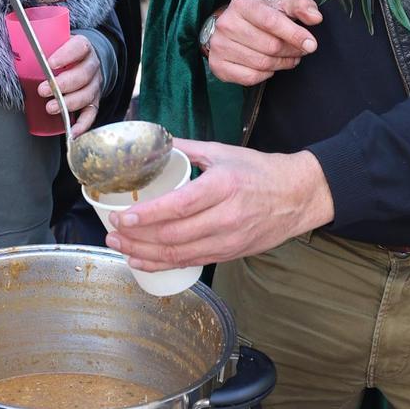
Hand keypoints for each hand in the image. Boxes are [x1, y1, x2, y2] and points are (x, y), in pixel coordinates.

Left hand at [41, 36, 102, 135]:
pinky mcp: (94, 101)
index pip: (79, 48)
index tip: (50, 64)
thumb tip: (11, 48)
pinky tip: (72, 131)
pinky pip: (91, 114)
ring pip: (87, 95)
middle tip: (42, 90)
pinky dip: (82, 125)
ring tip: (50, 108)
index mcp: (83, 47)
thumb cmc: (62, 53)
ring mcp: (94, 84)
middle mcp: (92, 65)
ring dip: (68, 103)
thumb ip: (37, 46)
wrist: (83, 61)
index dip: (66, 55)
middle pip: (83, 75)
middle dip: (62, 84)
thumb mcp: (54, 43)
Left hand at [106, 138, 334, 268]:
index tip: (122, 216)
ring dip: (145, 254)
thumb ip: (185, 148)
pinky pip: (191, 263)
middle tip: (112, 233)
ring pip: (179, 254)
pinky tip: (142, 261)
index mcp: (223, 186)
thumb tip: (151, 144)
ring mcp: (229, 240)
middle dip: (137, 237)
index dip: (148, 215)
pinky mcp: (230, 254)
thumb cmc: (259, 172)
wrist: (297, 196)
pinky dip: (163, 265)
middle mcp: (226, 216)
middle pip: (173, 235)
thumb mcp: (222, 152)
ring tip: (120, 248)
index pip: (179, 206)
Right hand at [206, 0, 322, 85]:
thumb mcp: (279, 5)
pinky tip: (270, 66)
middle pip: (270, 46)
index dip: (295, 34)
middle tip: (300, 51)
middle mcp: (227, 23)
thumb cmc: (258, 16)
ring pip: (262, 63)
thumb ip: (300, 6)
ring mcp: (219, 45)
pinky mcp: (218, 65)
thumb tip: (316, 17)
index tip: (311, 44)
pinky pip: (251, 77)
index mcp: (242, 4)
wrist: (226, 27)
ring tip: (289, 58)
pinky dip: (266, 74)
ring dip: (282, 64)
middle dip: (291, 51)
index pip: (272, 21)